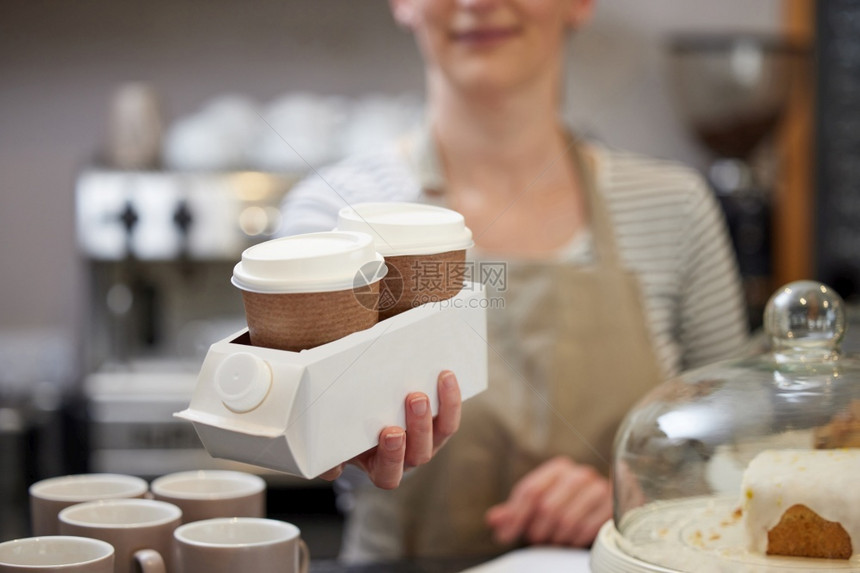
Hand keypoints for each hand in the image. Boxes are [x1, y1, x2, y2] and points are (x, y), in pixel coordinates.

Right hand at [317, 370, 460, 488]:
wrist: (363, 403)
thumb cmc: (346, 427)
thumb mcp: (333, 442)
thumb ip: (327, 457)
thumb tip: (333, 469)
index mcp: (379, 467)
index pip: (388, 473)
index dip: (392, 456)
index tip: (390, 432)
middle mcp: (407, 458)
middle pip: (419, 452)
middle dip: (418, 426)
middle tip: (415, 399)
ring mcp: (426, 440)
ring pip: (441, 432)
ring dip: (441, 409)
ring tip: (435, 384)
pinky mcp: (439, 422)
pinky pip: (450, 414)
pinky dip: (451, 397)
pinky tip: (447, 376)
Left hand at [485, 456, 611, 547]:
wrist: (603, 507)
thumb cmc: (566, 505)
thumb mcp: (538, 505)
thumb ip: (514, 511)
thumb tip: (493, 519)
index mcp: (558, 468)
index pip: (530, 491)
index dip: (515, 516)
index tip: (505, 536)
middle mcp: (579, 474)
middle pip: (547, 507)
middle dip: (536, 530)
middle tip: (535, 539)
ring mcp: (599, 489)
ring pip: (566, 520)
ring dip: (554, 537)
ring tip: (552, 540)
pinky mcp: (612, 508)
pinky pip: (586, 530)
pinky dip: (573, 541)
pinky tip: (569, 541)